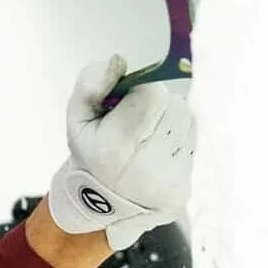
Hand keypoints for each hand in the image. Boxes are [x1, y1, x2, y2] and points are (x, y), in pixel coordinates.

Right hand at [47, 56, 194, 249]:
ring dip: (171, 119)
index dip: (143, 90)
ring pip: (187, 122)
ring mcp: (170, 180)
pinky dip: (177, 140)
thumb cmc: (90, 152)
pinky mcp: (185, 189)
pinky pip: (191, 145)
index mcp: (116, 146)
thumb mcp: (76, 117)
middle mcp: (147, 165)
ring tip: (149, 132)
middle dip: (158, 104)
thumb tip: (120, 61)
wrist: (102, 205)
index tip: (128, 99)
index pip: (153, 95)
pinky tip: (158, 149)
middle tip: (139, 116)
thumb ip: (91, 82)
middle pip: (174, 106)